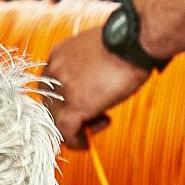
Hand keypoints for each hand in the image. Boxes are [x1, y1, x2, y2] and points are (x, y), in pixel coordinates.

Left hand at [42, 26, 152, 148]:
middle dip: (72, 114)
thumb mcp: (94, 54)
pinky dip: (76, 142)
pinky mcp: (74, 107)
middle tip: (94, 115)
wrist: (134, 41)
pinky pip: (67, 133)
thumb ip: (84, 70)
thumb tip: (89, 87)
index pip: (50, 88)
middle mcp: (53, 73)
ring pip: (58, 121)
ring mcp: (61, 91)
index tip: (81, 104)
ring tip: (100, 122)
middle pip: (51, 106)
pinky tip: (86, 144)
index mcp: (57, 56)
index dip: (64, 100)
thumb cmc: (124, 44)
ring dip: (78, 127)